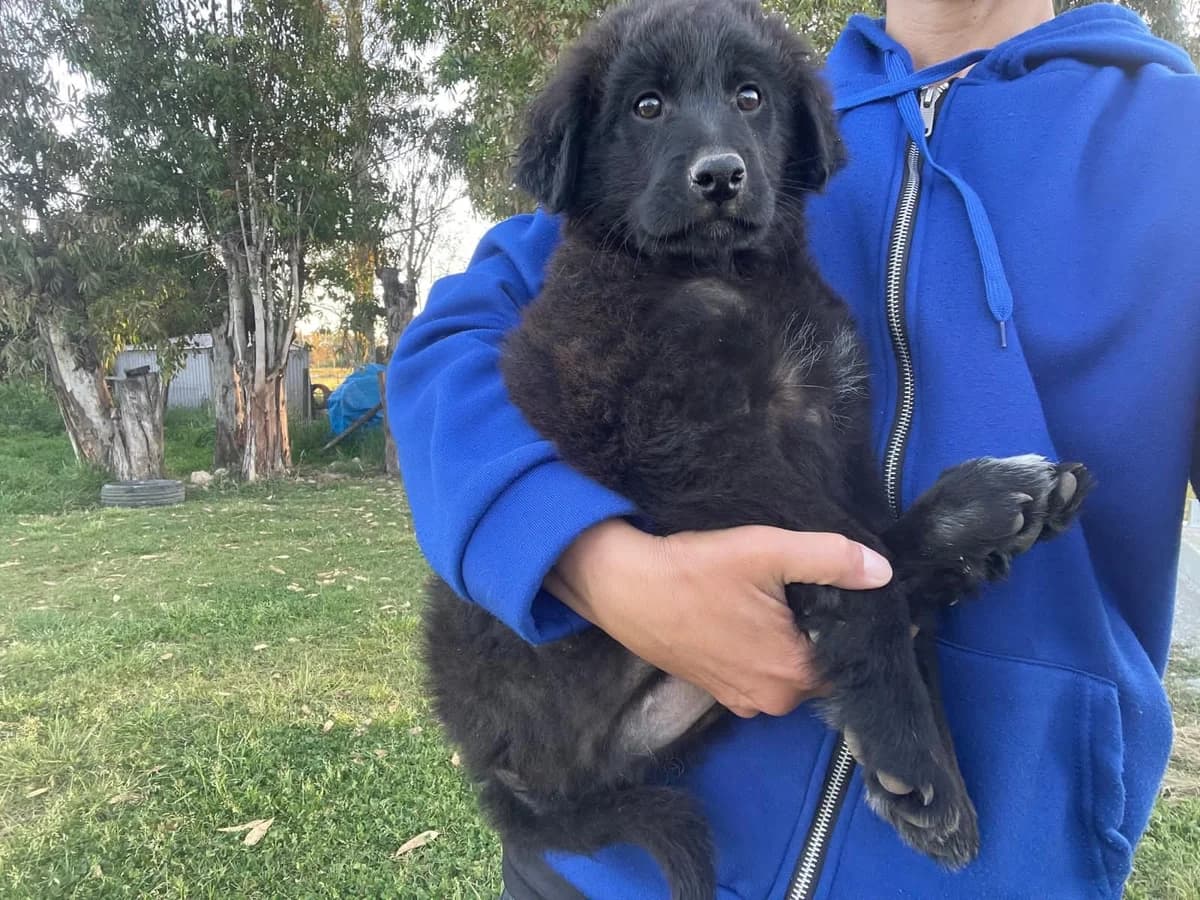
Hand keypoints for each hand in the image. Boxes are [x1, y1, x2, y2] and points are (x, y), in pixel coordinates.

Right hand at [545, 520, 892, 718]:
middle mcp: (773, 699)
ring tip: (775, 599)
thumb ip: (832, 559)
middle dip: (821, 631)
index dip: (854, 621)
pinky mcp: (716, 692)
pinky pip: (759, 673)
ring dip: (789, 641)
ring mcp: (741, 700)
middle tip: (805, 587)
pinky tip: (747, 616)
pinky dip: (761, 650)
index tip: (846, 591)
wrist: (620, 586)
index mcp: (795, 672)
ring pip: (789, 669)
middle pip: (821, 664)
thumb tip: (883, 573)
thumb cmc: (693, 569)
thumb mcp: (767, 551)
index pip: (852, 655)